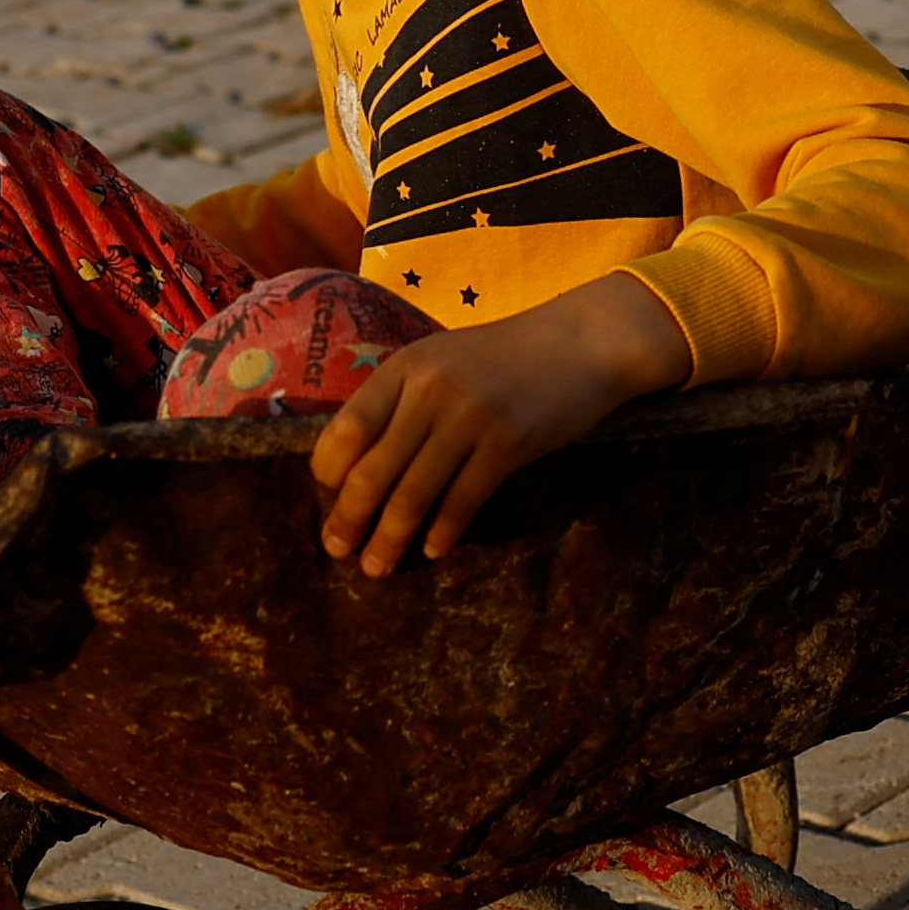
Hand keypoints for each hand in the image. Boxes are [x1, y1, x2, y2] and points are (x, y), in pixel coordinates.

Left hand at [311, 279, 690, 571]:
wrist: (581, 341)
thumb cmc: (503, 357)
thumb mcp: (442, 360)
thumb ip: (401, 399)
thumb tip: (355, 463)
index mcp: (405, 367)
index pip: (345, 430)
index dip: (328, 474)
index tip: (328, 501)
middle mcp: (430, 390)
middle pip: (371, 471)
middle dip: (349, 519)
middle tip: (338, 551)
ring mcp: (470, 417)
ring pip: (413, 495)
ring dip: (390, 539)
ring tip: (377, 568)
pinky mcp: (509, 443)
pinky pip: (463, 501)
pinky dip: (443, 532)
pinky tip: (433, 550)